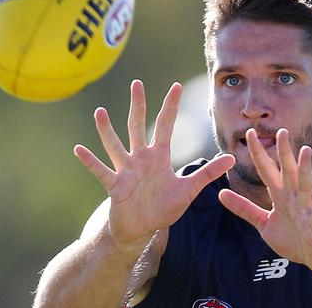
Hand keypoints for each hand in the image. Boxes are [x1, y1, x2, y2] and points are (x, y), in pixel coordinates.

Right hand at [74, 80, 234, 249]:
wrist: (142, 229)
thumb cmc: (163, 208)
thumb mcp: (189, 190)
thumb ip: (208, 173)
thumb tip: (232, 159)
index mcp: (158, 156)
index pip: (166, 125)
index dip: (171, 106)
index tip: (176, 86)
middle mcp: (141, 158)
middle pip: (138, 126)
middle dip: (139, 105)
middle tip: (137, 83)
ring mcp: (126, 170)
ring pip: (116, 145)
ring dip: (107, 129)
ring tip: (100, 111)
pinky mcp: (115, 186)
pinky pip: (101, 171)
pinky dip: (90, 161)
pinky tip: (79, 149)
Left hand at [219, 128, 311, 269]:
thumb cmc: (292, 238)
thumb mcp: (263, 223)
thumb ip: (244, 208)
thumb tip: (221, 194)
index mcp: (280, 195)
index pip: (267, 170)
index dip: (258, 152)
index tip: (249, 134)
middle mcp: (294, 197)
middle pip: (288, 170)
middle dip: (284, 151)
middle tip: (282, 131)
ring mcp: (307, 208)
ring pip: (306, 184)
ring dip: (305, 168)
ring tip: (305, 151)